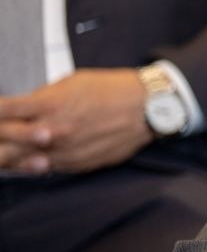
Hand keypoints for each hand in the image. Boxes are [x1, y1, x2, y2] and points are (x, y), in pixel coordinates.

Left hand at [0, 69, 151, 173]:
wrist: (148, 108)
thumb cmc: (112, 90)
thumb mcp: (71, 83)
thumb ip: (43, 99)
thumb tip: (25, 110)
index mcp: (47, 105)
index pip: (2, 112)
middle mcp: (52, 131)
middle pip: (3, 144)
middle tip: (0, 136)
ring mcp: (64, 151)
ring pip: (20, 162)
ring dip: (8, 157)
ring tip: (8, 151)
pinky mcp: (78, 164)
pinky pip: (46, 168)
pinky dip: (33, 164)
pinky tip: (31, 159)